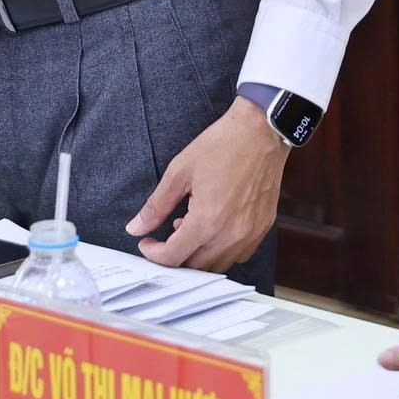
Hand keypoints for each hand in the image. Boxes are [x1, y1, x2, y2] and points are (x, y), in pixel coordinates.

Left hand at [126, 97, 286, 272]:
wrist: (261, 131)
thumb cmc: (222, 145)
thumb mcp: (180, 171)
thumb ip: (156, 205)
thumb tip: (136, 227)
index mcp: (207, 221)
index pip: (173, 257)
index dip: (153, 253)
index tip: (147, 243)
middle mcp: (230, 235)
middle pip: (195, 267)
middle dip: (175, 257)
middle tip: (165, 237)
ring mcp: (249, 234)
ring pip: (217, 265)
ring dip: (198, 255)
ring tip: (189, 226)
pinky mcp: (262, 229)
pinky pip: (238, 255)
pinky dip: (221, 250)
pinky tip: (213, 227)